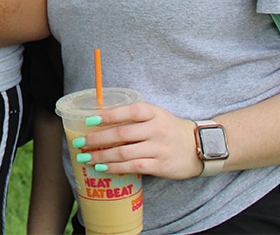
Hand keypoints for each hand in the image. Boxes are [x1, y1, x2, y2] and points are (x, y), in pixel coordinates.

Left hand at [69, 101, 204, 179]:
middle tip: (79, 142)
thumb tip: (100, 122)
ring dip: (101, 156)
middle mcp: (156, 129)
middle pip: (122, 134)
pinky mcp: (160, 166)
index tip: (89, 120)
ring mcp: (159, 148)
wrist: (200, 146)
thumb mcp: (156, 116)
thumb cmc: (170, 129)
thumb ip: (134, 118)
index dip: (108, 115)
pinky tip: (102, 167)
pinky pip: (133, 167)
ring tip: (85, 157)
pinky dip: (115, 168)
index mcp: (154, 112)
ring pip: (124, 153)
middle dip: (97, 139)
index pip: (129, 111)